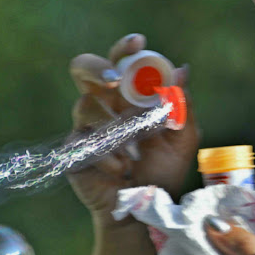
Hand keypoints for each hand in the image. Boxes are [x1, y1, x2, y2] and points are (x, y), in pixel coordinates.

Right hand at [66, 34, 199, 226]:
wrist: (145, 212)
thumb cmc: (163, 173)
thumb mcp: (182, 139)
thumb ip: (182, 105)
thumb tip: (182, 70)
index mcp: (128, 96)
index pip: (120, 62)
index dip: (124, 48)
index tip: (138, 42)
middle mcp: (104, 105)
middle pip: (82, 69)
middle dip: (94, 67)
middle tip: (111, 80)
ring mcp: (86, 126)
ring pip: (84, 105)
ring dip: (113, 128)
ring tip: (133, 154)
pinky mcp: (73, 150)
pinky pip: (82, 140)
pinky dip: (107, 155)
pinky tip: (120, 170)